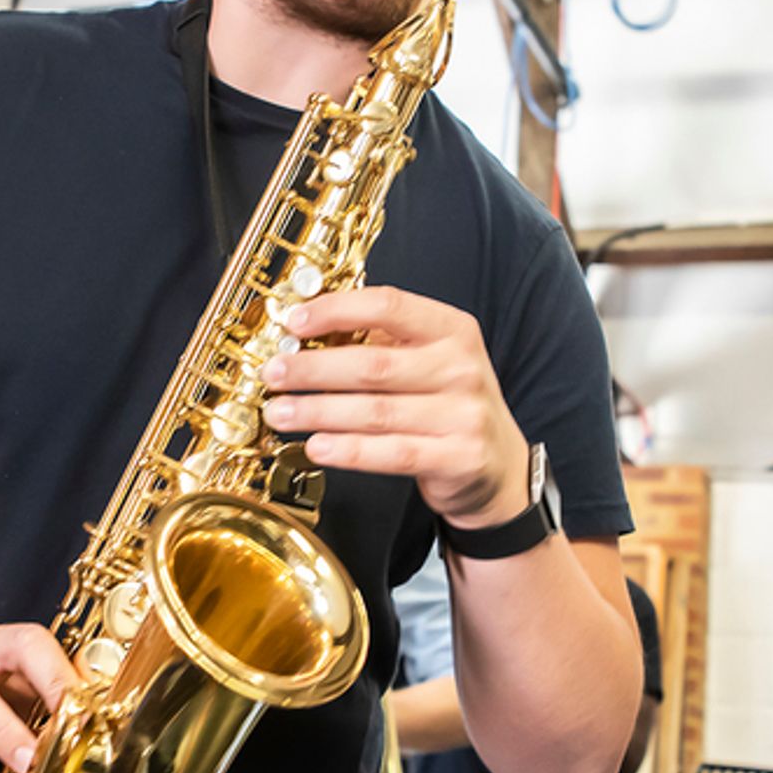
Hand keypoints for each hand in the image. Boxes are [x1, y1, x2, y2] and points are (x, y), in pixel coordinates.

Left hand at [261, 286, 529, 525]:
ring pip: (376, 412)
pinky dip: (348, 450)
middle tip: (273, 374)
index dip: (337, 310)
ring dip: (318, 412)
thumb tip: (304, 334)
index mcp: (453, 330)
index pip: (389, 306)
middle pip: (373, 364)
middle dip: (313, 369)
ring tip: (280, 412)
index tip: (294, 322)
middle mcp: (462, 367)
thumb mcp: (428, 360)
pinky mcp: (459, 458)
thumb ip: (379, 343)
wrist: (499, 467)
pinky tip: (316, 447)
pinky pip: (392, 453)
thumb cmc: (449, 405)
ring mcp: (464, 415)